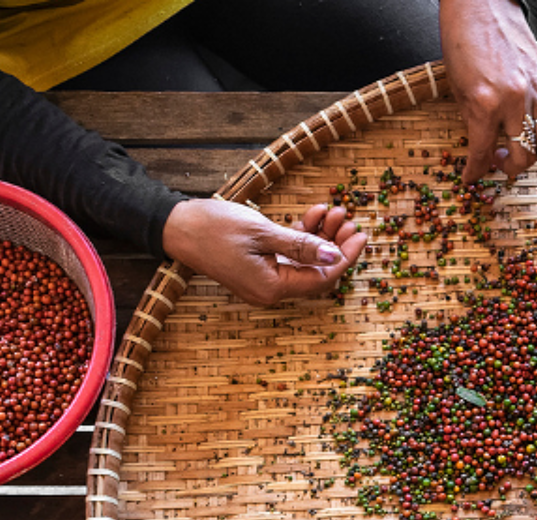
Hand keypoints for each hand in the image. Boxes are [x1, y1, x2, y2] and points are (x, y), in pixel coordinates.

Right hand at [161, 198, 365, 306]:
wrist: (176, 225)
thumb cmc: (214, 227)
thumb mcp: (263, 232)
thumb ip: (302, 246)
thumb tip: (335, 256)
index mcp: (272, 288)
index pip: (322, 278)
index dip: (345, 257)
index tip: (361, 235)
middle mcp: (269, 290)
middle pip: (316, 271)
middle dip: (336, 244)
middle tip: (349, 220)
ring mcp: (262, 280)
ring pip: (304, 261)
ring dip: (320, 237)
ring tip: (333, 211)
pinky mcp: (256, 267)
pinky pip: (288, 256)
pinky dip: (301, 237)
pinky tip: (312, 215)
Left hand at [441, 0, 536, 181]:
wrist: (483, 6)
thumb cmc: (463, 42)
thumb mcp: (458, 88)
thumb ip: (472, 121)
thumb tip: (481, 147)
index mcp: (486, 104)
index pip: (483, 153)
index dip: (476, 172)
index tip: (471, 179)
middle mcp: (515, 102)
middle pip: (523, 156)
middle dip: (510, 168)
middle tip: (498, 162)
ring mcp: (536, 92)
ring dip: (534, 155)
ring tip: (519, 149)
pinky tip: (532, 128)